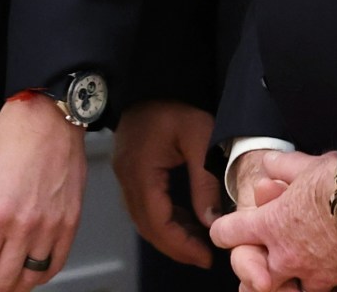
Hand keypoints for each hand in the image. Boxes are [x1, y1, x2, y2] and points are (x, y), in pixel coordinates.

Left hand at [0, 93, 89, 290]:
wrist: (48, 118)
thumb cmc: (8, 138)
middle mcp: (24, 225)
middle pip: (2, 280)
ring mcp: (50, 227)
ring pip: (29, 279)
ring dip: (11, 288)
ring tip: (0, 286)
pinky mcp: (70, 223)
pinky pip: (55, 264)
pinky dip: (40, 278)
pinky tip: (28, 275)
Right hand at [111, 100, 220, 267]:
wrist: (151, 79)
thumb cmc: (175, 104)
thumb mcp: (200, 138)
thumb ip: (205, 181)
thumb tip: (211, 221)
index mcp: (141, 170)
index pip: (156, 220)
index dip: (180, 244)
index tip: (205, 256)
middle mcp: (126, 176)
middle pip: (146, 225)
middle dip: (174, 246)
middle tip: (203, 257)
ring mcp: (125, 173)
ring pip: (143, 218)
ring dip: (168, 234)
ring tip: (198, 243)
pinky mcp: (129, 169)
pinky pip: (143, 204)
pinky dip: (162, 218)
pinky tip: (184, 221)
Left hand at [209, 149, 336, 291]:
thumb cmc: (336, 179)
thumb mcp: (303, 164)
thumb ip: (282, 166)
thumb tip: (268, 161)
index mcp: (271, 225)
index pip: (230, 232)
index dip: (224, 232)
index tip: (225, 233)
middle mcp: (290, 256)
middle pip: (264, 280)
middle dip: (266, 277)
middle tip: (271, 274)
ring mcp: (321, 274)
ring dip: (310, 284)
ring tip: (319, 274)